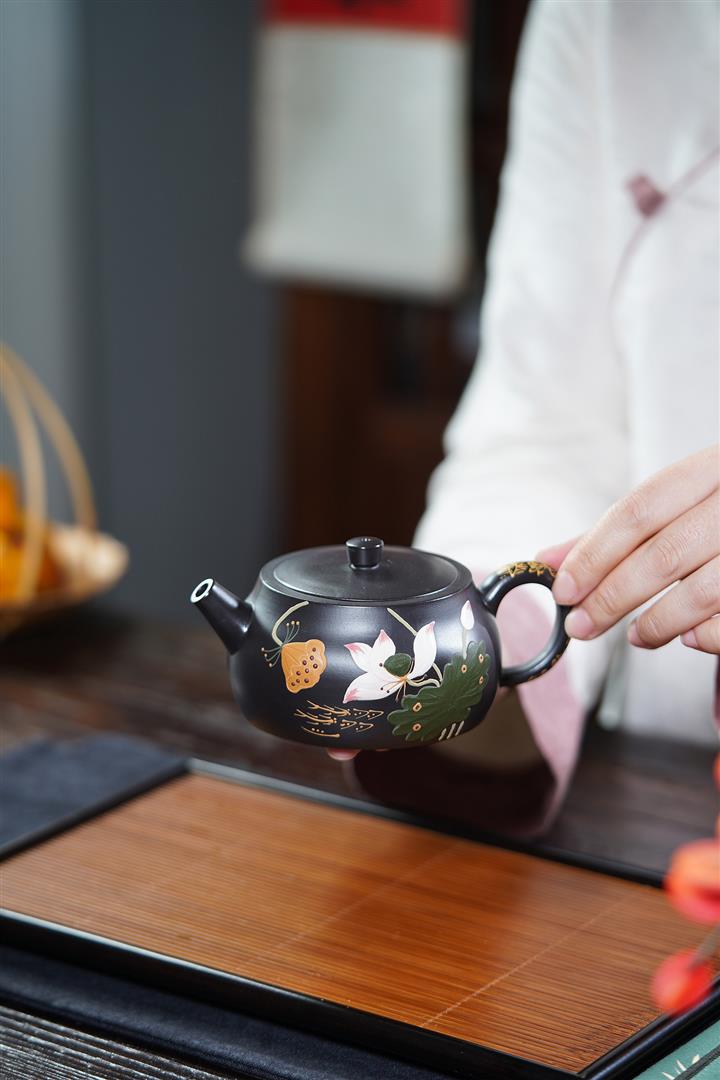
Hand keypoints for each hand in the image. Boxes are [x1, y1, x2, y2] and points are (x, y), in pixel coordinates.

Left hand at [538, 445, 719, 653]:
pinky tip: (690, 638)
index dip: (595, 553)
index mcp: (714, 467)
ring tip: (638, 636)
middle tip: (583, 626)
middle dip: (614, 596)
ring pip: (704, 589)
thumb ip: (619, 530)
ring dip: (659, 622)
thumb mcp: (684, 501)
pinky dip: (709, 635)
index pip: (638, 510)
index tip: (564, 590)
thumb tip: (547, 558)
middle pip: (664, 552)